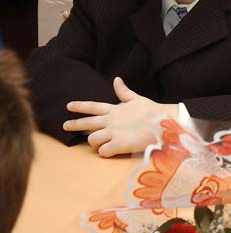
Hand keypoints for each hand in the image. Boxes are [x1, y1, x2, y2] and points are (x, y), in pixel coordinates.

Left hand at [63, 77, 177, 156]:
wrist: (164, 122)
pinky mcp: (118, 144)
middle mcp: (111, 121)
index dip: (80, 106)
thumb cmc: (153, 111)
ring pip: (92, 140)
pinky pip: (103, 151)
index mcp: (115, 110)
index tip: (68, 106)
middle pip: (86, 123)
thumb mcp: (137, 99)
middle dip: (74, 124)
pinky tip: (110, 152)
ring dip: (95, 143)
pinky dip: (105, 152)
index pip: (92, 107)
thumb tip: (116, 79)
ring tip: (102, 144)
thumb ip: (123, 92)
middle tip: (65, 126)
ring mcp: (113, 133)